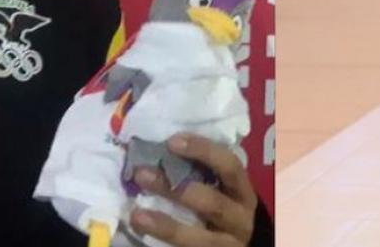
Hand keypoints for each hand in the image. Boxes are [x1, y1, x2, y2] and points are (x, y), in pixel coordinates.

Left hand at [129, 135, 256, 246]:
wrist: (240, 244)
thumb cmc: (225, 208)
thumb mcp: (223, 189)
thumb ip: (202, 173)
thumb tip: (162, 149)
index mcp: (242, 192)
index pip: (230, 166)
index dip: (204, 151)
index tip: (172, 142)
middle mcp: (240, 219)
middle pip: (213, 204)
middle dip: (176, 188)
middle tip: (142, 174)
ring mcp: (228, 244)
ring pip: (200, 238)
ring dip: (166, 226)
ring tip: (137, 215)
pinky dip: (164, 242)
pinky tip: (144, 234)